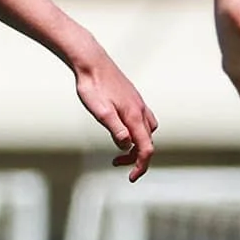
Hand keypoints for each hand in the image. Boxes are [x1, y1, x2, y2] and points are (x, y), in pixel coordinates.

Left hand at [73, 52, 158, 178]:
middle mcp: (140, 110)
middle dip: (137, 157)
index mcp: (134, 116)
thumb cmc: (93, 86)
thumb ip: (116, 129)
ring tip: (122, 147)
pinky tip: (123, 128)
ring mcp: (138, 103)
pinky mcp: (132, 99)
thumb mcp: (100, 112)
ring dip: (139, 143)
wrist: (91, 62)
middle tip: (117, 163)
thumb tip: (126, 145)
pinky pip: (143, 120)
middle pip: (148, 142)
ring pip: (148, 130)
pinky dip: (137, 130)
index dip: (141, 166)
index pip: (146, 148)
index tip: (132, 177)